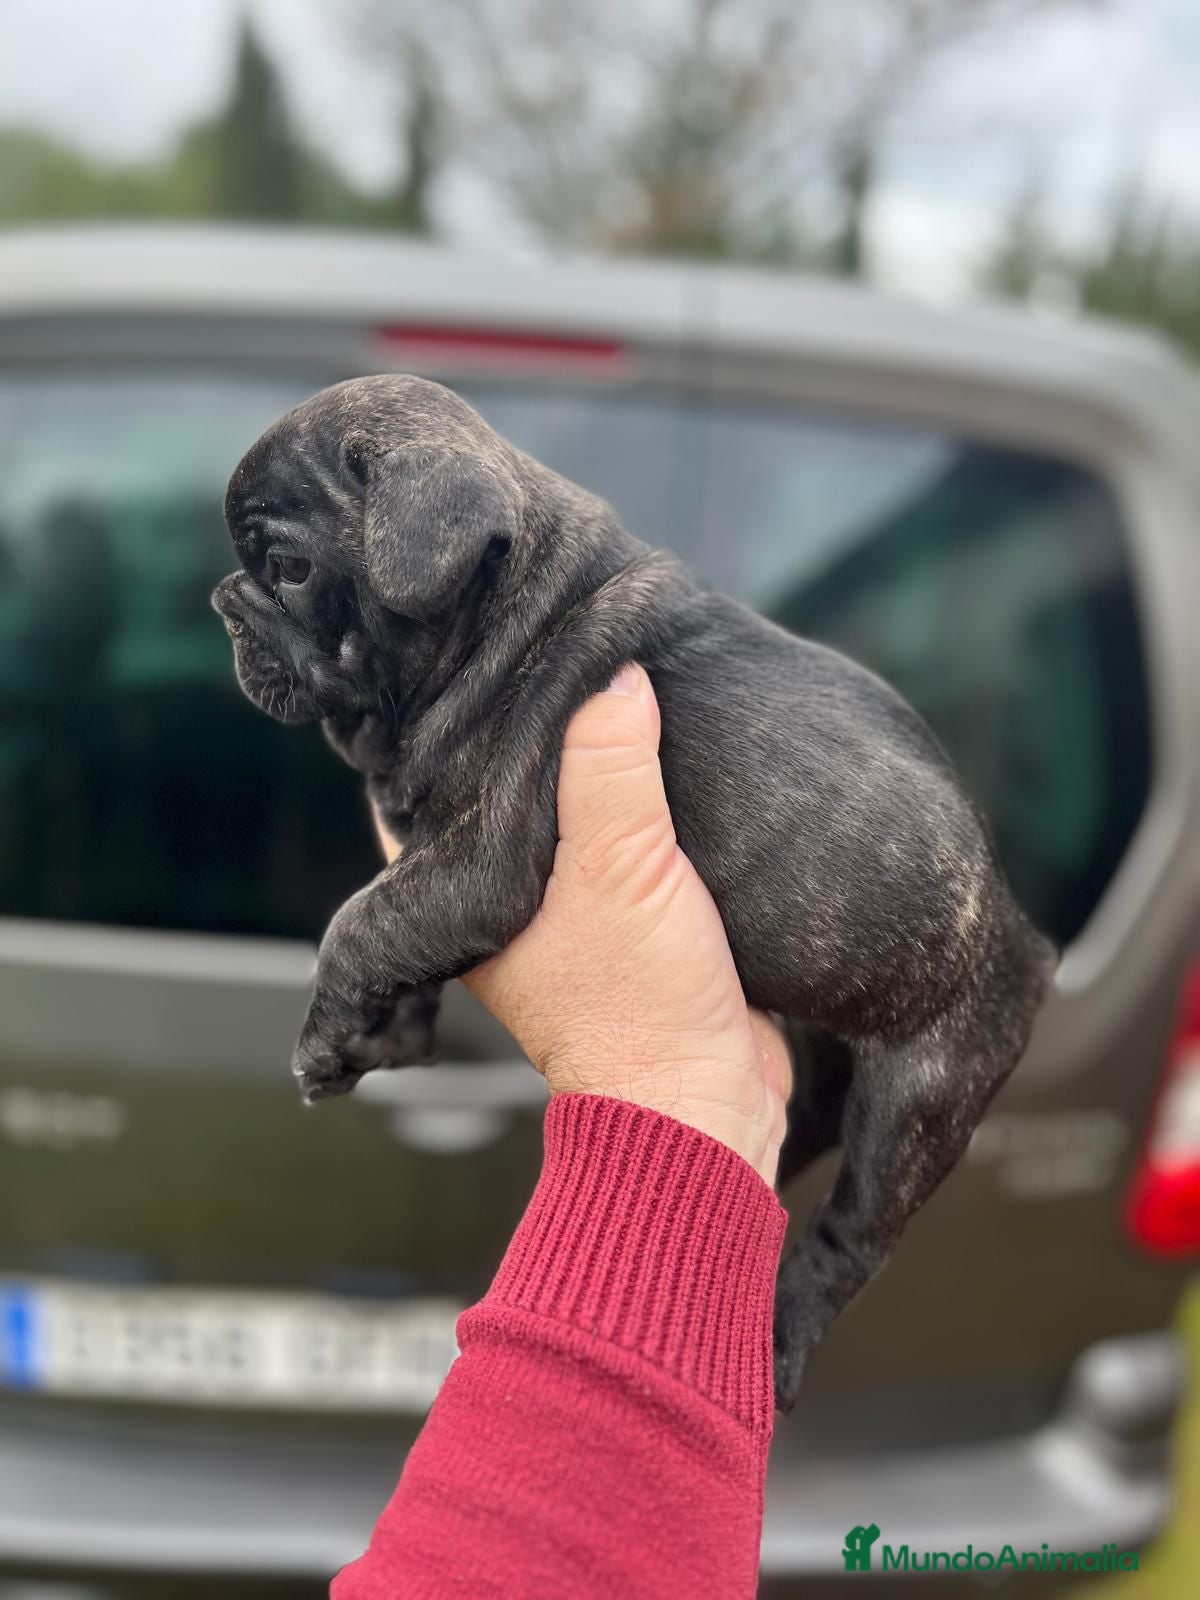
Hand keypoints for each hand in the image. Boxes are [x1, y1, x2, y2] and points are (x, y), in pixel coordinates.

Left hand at [373, 664, 791, 1186]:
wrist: (707, 1105)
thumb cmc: (638, 1005)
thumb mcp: (620, 867)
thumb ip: (611, 767)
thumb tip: (616, 674)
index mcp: (465, 890)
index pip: (431, 782)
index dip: (453, 721)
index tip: (479, 653)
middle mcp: (503, 899)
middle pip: (505, 790)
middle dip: (537, 730)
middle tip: (565, 645)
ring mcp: (565, 911)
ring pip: (570, 812)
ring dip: (596, 763)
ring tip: (620, 681)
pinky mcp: (628, 922)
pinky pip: (624, 840)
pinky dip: (642, 801)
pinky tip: (669, 752)